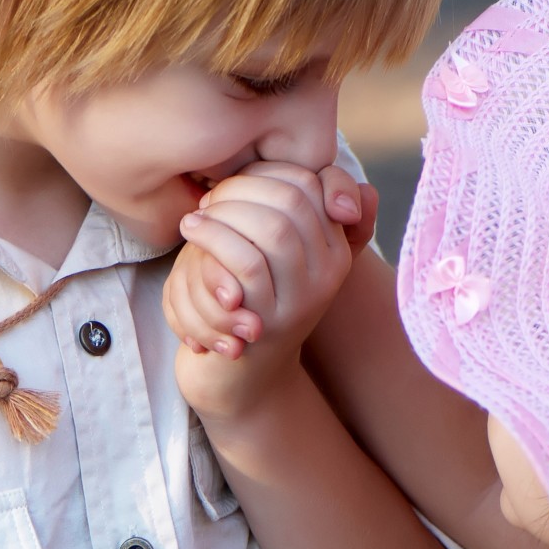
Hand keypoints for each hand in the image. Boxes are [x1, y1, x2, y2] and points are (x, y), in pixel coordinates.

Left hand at [162, 162, 375, 418]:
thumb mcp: (274, 250)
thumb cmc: (248, 299)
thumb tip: (359, 190)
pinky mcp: (269, 322)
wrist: (237, 376)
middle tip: (208, 199)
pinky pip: (246, 265)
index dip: (264, 172)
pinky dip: (213, 237)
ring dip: (225, 212)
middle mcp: (329, 273)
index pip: (311, 182)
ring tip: (195, 218)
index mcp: (336, 246)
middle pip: (293, 199)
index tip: (231, 185)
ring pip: (273, 228)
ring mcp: (302, 299)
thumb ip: (298, 209)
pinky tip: (190, 231)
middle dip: (241, 188)